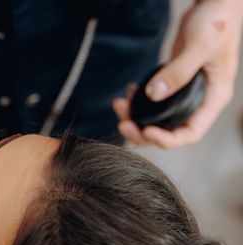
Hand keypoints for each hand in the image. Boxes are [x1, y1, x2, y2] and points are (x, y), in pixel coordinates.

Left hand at [113, 0, 241, 147]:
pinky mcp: (175, 82)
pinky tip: (128, 92)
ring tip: (119, 105)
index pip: (190, 133)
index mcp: (213, 98)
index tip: (146, 131)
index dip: (167, 139)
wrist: (217, 2)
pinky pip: (155, 101)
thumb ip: (178, 72)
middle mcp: (200, 100)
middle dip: (144, 131)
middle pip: (170, 130)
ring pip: (159, 117)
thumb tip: (153, 94)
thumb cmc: (218, 20)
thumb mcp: (199, 46)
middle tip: (122, 123)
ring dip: (137, 116)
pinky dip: (139, 101)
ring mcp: (187, 93)